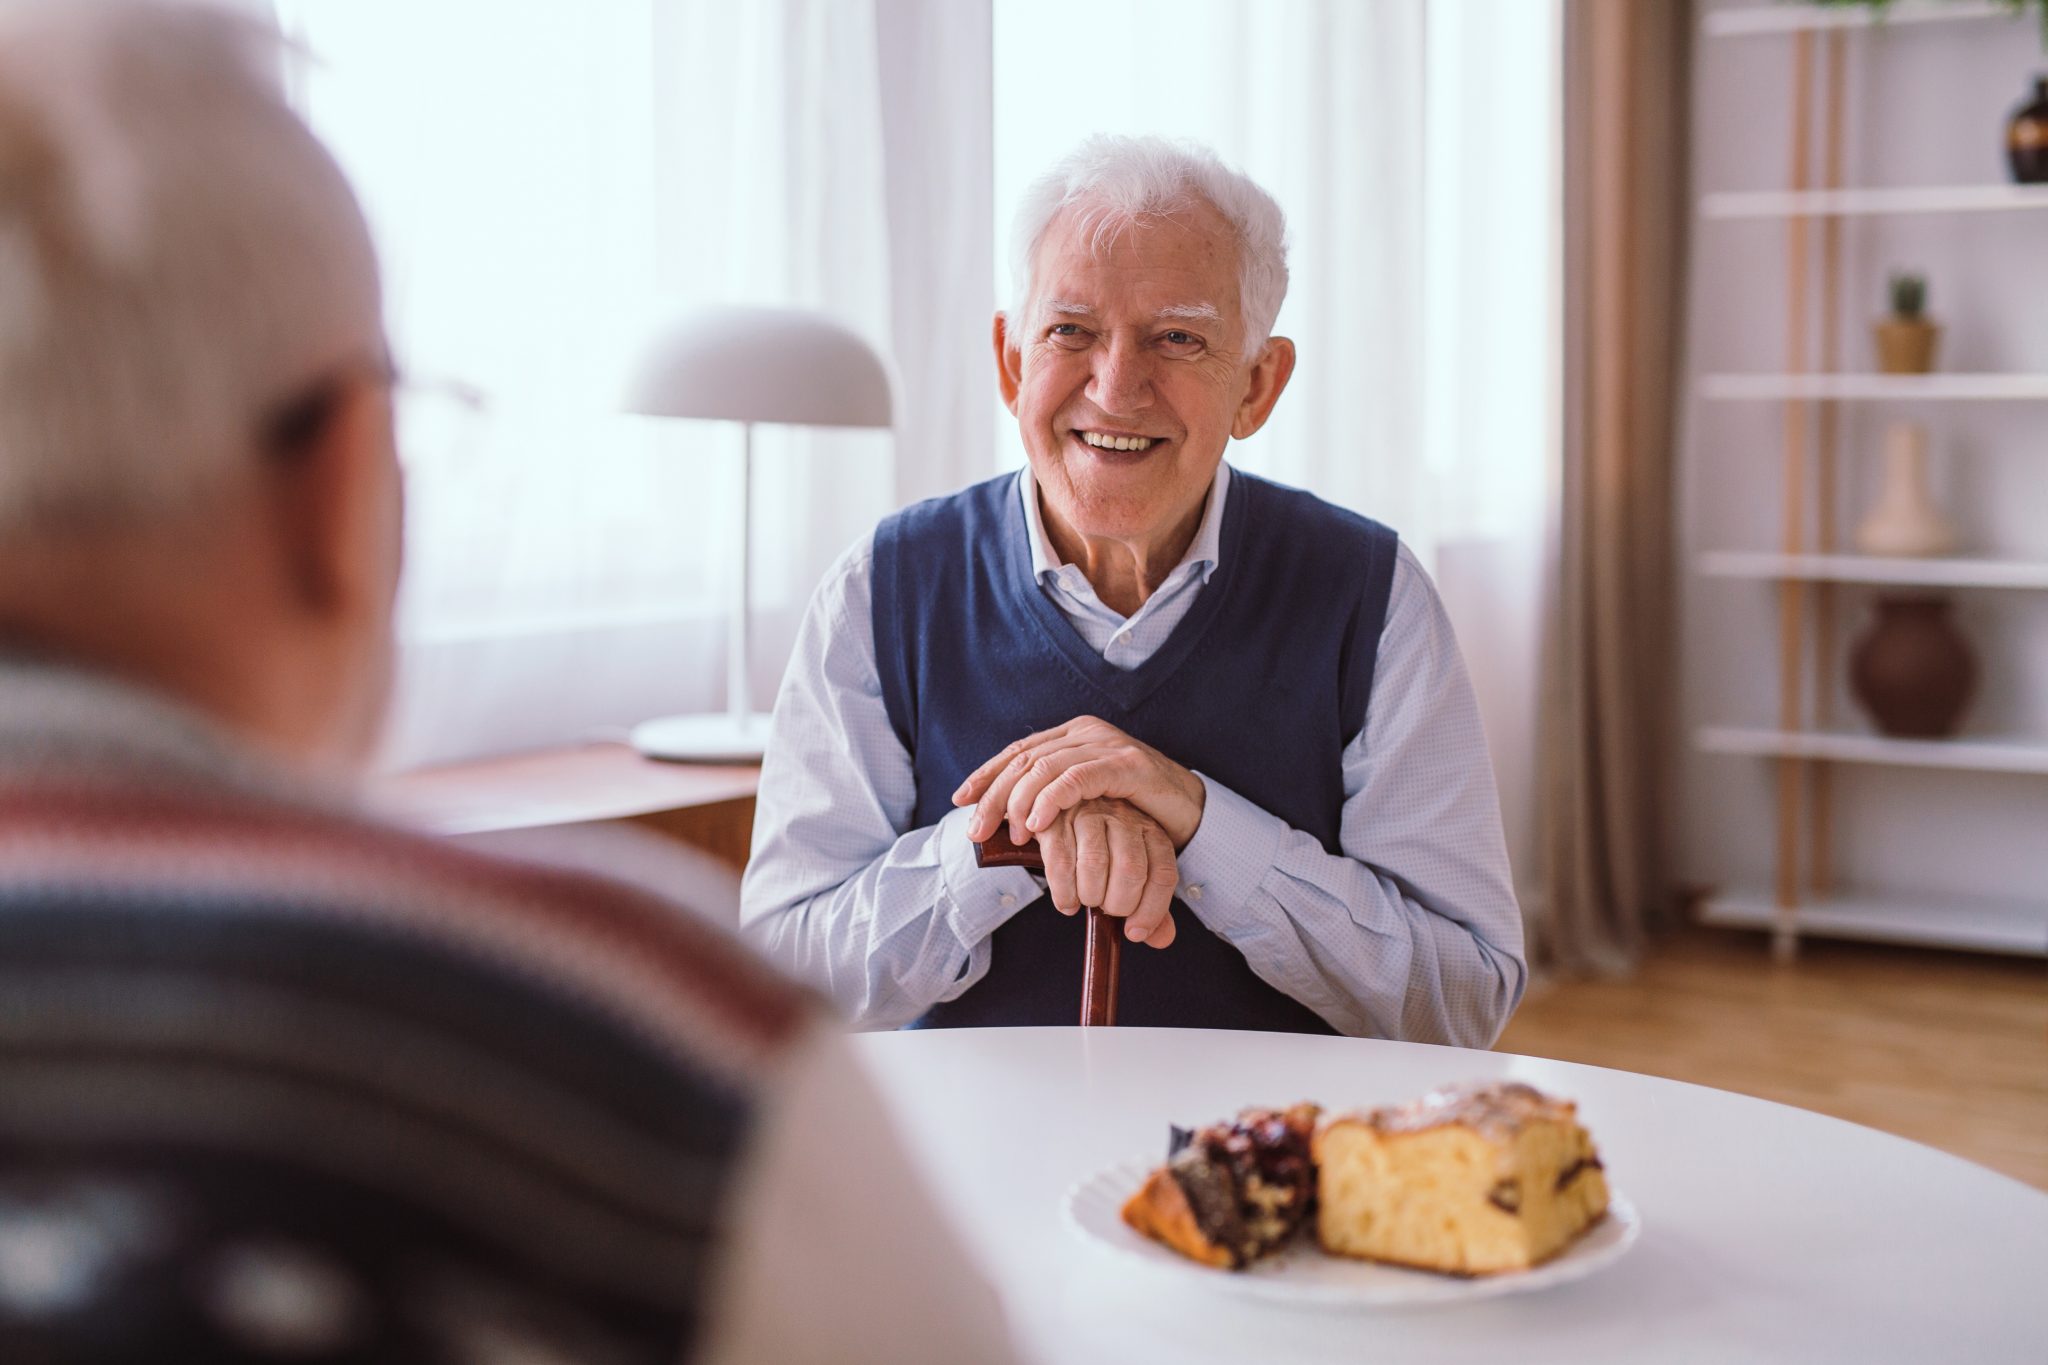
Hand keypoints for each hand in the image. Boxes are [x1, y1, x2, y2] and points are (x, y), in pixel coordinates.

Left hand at [954, 716, 1206, 850]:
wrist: (1192, 810)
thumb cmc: (1135, 810)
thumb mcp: (1087, 802)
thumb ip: (1054, 801)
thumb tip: (1008, 824)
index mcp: (1072, 736)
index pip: (1019, 750)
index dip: (987, 774)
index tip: (961, 799)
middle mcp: (1085, 732)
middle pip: (1025, 759)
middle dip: (994, 795)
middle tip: (975, 828)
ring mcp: (1106, 744)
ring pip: (1045, 767)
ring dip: (1020, 803)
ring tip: (1010, 835)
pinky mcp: (1126, 763)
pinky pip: (1078, 778)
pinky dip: (1051, 800)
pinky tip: (1037, 823)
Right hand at [1032, 797, 1179, 947]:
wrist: (1063, 813)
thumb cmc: (1103, 852)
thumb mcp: (1132, 874)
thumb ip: (1148, 906)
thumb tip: (1163, 939)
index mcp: (1151, 832)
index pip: (1162, 875)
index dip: (1151, 911)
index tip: (1134, 933)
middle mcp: (1125, 818)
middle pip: (1131, 869)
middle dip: (1118, 904)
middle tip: (1106, 910)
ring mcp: (1090, 814)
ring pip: (1095, 863)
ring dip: (1090, 896)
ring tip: (1086, 902)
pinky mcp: (1057, 818)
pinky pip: (1060, 861)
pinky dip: (1063, 891)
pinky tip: (1067, 903)